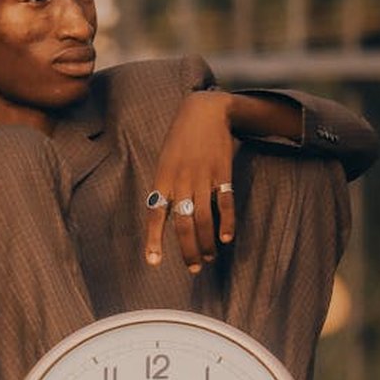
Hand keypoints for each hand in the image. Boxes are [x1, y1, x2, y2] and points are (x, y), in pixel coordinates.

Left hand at [144, 91, 237, 272]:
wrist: (204, 111)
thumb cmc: (180, 140)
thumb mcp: (164, 161)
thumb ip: (164, 188)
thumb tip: (165, 216)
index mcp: (162, 179)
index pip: (155, 214)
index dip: (154, 239)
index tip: (153, 261)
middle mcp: (181, 181)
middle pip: (182, 224)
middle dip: (188, 249)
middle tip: (193, 267)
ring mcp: (202, 177)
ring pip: (203, 218)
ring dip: (206, 242)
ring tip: (209, 257)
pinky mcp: (222, 173)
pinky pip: (225, 203)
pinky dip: (226, 222)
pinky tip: (227, 237)